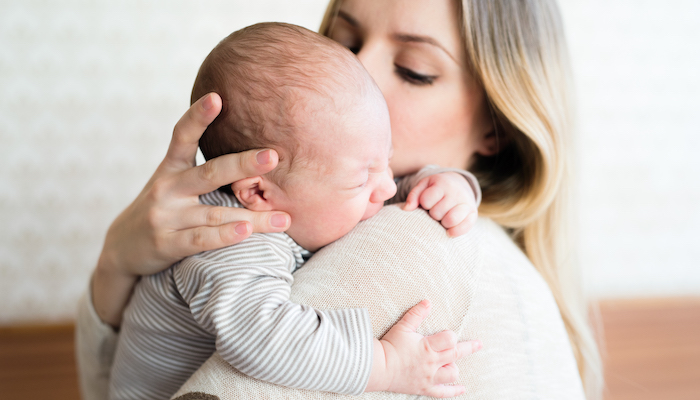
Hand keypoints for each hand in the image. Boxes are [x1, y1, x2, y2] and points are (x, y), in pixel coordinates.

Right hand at [92, 93, 290, 326]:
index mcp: (170, 168)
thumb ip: (203, 170)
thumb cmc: (162, 210)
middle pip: (210, 173)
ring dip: (253, 217)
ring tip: (284, 218)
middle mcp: (166, 188)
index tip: (217, 96)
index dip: (198, 116)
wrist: (122, 249)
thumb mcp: (172, 183)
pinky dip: (225, 235)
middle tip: (273, 156)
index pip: (182, 136)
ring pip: (216, 213)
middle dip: (243, 164)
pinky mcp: (166, 244)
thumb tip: (252, 153)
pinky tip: (246, 231)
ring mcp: (165, 216)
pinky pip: (201, 239)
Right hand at [366, 300, 481, 396]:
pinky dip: (454, 391)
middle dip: (469, 347)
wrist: (378, 368)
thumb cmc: (390, 346)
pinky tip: (462, 388)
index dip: (450, 335)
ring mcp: (429, 377)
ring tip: (452, 362)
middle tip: (479, 344)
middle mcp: (432, 363)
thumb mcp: (402, 327)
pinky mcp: (425, 388)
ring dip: (455, 367)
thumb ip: (416, 314)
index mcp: (428, 347)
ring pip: (452, 374)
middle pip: (456, 354)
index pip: (450, 339)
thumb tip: (428, 302)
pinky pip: (443, 392)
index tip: (447, 334)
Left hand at [403, 172, 477, 236]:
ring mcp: (466, 203)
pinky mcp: (473, 213)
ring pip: (450, 220)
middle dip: (433, 214)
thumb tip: (406, 209)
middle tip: (436, 211)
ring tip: (442, 218)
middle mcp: (456, 192)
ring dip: (443, 223)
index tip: (427, 203)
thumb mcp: (424, 186)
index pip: (426, 201)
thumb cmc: (436, 189)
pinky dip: (455, 232)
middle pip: (437, 213)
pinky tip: (448, 232)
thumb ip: (414, 196)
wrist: (459, 184)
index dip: (424, 205)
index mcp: (442, 183)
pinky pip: (465, 227)